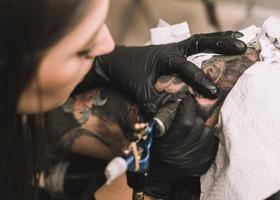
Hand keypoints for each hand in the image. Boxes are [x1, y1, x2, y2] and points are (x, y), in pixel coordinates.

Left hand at [82, 31, 245, 115]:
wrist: (114, 61)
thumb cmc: (126, 73)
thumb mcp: (139, 90)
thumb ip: (154, 103)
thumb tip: (166, 121)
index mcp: (165, 57)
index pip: (187, 68)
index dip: (201, 80)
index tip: (214, 92)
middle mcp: (172, 50)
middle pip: (200, 42)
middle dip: (221, 44)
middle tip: (242, 47)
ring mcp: (173, 49)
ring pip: (199, 41)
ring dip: (218, 40)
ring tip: (238, 41)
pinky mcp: (172, 53)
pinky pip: (193, 46)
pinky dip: (207, 45)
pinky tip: (217, 48)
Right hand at [144, 96, 218, 198]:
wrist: (156, 173)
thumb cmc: (153, 147)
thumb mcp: (152, 130)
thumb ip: (162, 114)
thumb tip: (175, 97)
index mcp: (168, 143)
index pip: (186, 121)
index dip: (188, 107)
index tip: (186, 101)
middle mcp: (182, 153)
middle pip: (200, 125)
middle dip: (196, 117)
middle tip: (189, 116)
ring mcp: (193, 161)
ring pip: (208, 134)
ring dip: (203, 128)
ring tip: (193, 130)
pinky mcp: (202, 165)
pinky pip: (212, 145)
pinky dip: (208, 139)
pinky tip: (198, 139)